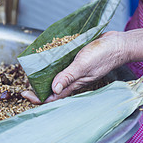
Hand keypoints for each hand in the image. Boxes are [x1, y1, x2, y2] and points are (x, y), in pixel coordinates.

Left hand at [22, 28, 142, 103]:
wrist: (118, 44)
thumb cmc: (104, 55)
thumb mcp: (83, 65)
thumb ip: (68, 76)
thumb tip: (53, 88)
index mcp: (74, 84)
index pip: (52, 97)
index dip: (37, 98)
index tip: (24, 93)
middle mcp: (73, 79)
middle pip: (52, 88)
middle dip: (38, 87)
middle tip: (24, 81)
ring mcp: (76, 70)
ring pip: (57, 77)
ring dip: (44, 76)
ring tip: (32, 70)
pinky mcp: (78, 61)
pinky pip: (63, 65)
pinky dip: (53, 64)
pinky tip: (47, 57)